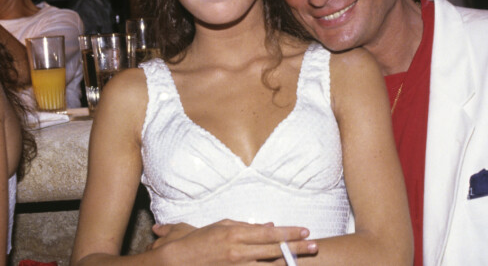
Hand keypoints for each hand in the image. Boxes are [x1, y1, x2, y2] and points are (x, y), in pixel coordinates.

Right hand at [151, 220, 317, 264]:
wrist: (173, 262)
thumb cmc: (193, 241)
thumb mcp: (217, 226)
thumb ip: (240, 225)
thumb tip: (264, 225)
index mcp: (234, 233)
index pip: (268, 232)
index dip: (287, 231)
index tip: (304, 230)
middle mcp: (238, 250)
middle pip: (273, 249)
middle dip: (295, 247)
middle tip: (314, 245)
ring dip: (287, 262)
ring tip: (304, 260)